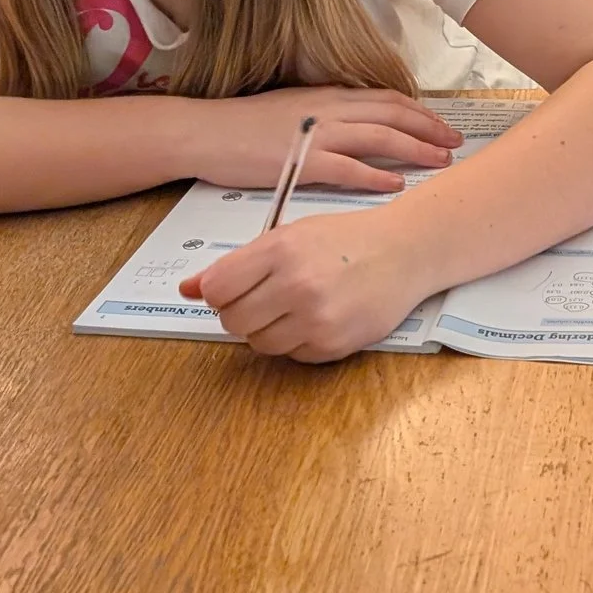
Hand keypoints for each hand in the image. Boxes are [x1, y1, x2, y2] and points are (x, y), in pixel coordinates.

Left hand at [180, 202, 428, 361]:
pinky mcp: (333, 345)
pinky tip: (319, 317)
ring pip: (259, 343)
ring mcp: (316, 318)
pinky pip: (292, 356)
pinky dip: (298, 341)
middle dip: (243, 312)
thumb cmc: (346, 239)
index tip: (236, 287)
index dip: (221, 292)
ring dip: (269, 330)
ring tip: (296, 307)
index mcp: (280, 249)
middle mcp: (296, 284)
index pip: (216, 290)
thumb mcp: (291, 236)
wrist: (406, 251)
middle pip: (233, 320)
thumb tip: (186, 289)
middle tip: (268, 297)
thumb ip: (238, 264)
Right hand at [197, 87, 461, 195]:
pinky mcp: (302, 161)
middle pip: (393, 114)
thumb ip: (326, 115)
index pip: (386, 99)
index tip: (442, 123)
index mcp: (327, 95)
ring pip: (380, 138)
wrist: (204, 132)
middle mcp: (329, 109)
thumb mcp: (293, 109)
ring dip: (415, 149)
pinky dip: (376, 175)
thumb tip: (355, 126)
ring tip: (440, 161)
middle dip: (429, 128)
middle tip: (455, 142)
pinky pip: (349, 168)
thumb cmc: (242, 126)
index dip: (419, 111)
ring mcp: (316, 134)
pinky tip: (397, 184)